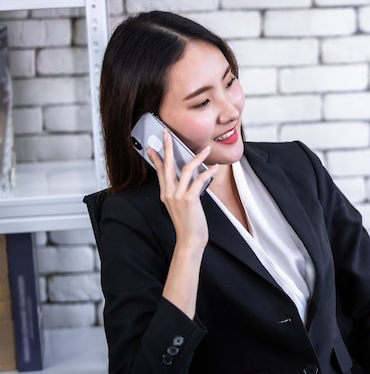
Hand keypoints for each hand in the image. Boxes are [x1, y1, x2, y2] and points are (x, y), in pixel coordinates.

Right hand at [148, 130, 216, 251]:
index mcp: (165, 194)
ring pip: (186, 169)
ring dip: (198, 157)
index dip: (156, 158)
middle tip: (167, 134)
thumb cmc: (188, 224)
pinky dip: (208, 172)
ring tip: (206, 150)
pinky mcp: (189, 199)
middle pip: (167, 165)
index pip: (159, 171)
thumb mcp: (180, 206)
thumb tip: (190, 179)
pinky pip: (199, 180)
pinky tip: (214, 168)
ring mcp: (178, 195)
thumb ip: (181, 192)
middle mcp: (169, 193)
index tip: (151, 146)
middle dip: (167, 147)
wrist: (190, 240)